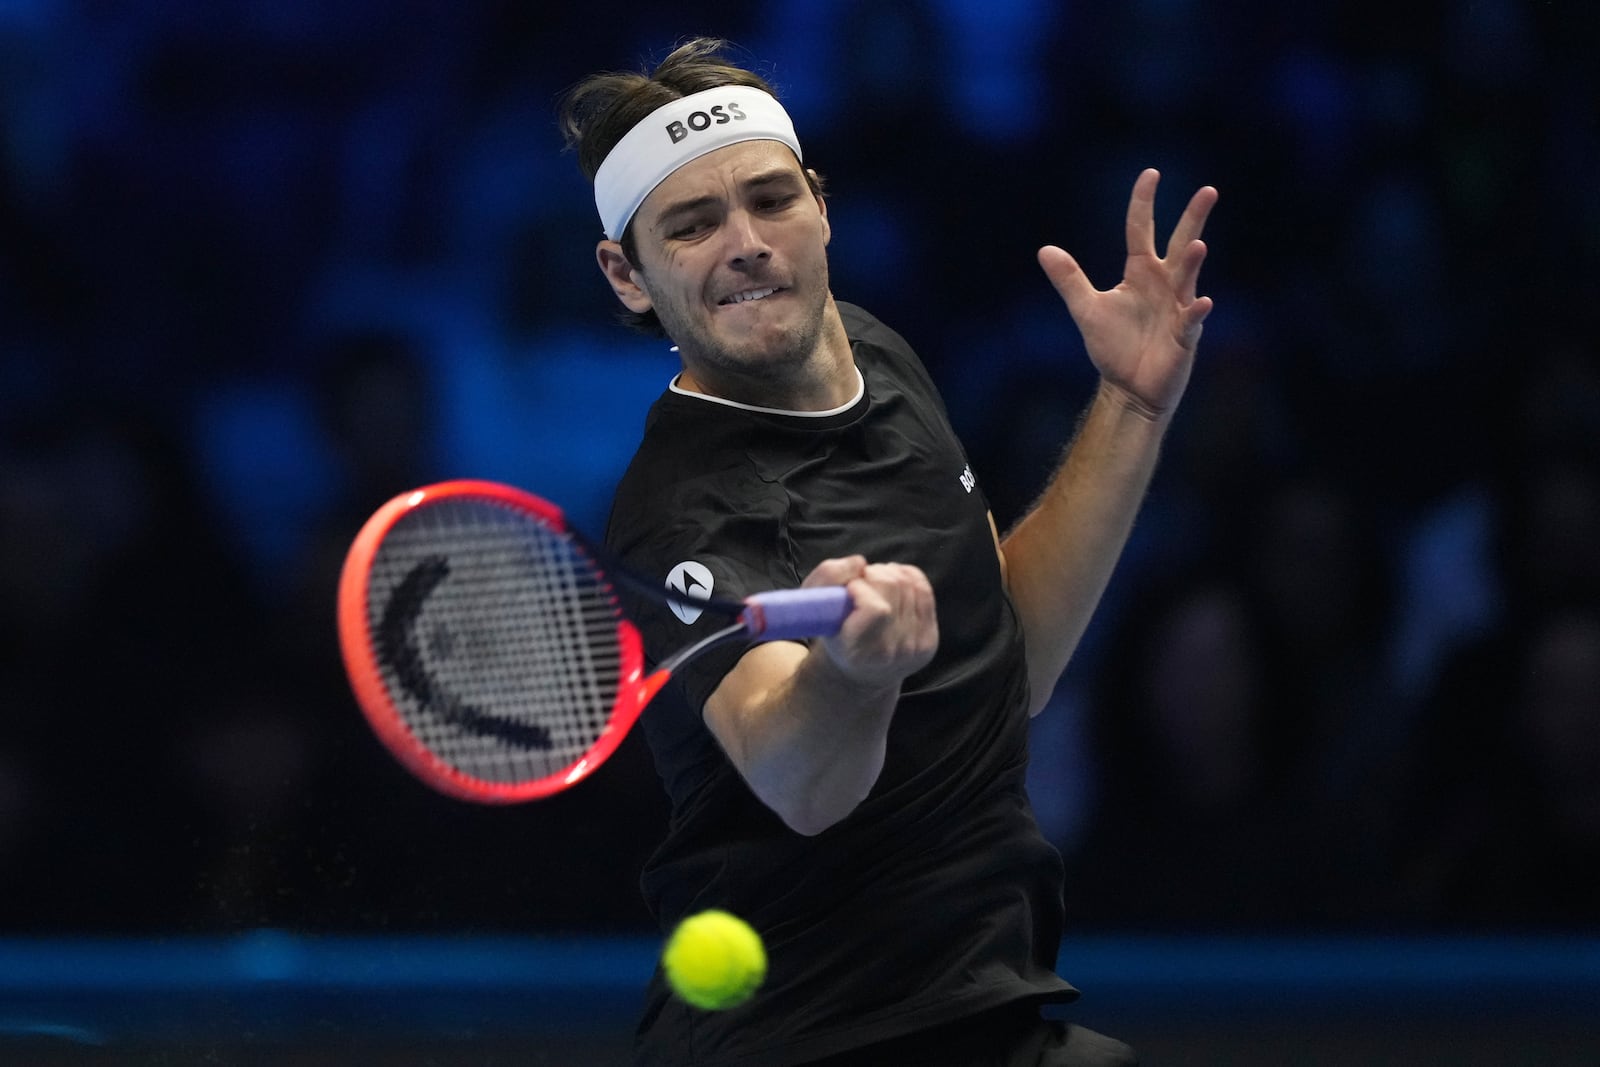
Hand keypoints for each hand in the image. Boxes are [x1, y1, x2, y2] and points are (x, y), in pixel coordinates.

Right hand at [801, 556, 937, 688]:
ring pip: (907, 583)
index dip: (861, 588)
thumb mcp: (813, 608)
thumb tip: (860, 563)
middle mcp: (891, 653)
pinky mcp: (929, 640)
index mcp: (857, 652)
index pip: (876, 609)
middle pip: (893, 587)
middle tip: (860, 584)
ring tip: (874, 587)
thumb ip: (827, 577)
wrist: (860, 673)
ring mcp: (914, 648)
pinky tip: (892, 587)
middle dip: (873, 575)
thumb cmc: (834, 635)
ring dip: (888, 574)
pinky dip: (906, 577)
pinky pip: (923, 589)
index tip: (850, 589)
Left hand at [1037, 169, 1216, 418]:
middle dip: (1193, 219)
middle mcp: (1164, 285)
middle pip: (1180, 245)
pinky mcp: (1183, 336)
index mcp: (1141, 273)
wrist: (1127, 388)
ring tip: (1198, 246)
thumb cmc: (1113, 347)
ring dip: (1193, 264)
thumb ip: (1070, 280)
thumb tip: (1045, 250)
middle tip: (1208, 191)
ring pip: (1188, 280)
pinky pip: (1191, 321)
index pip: (1141, 230)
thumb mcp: (1087, 310)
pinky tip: (1202, 303)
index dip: (1143, 203)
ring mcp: (1177, 308)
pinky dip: (1196, 312)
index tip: (1150, 174)